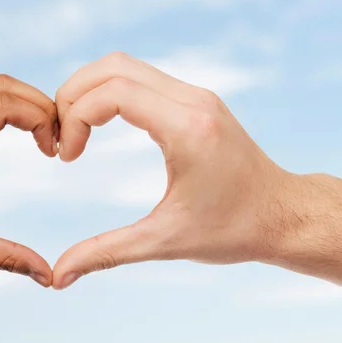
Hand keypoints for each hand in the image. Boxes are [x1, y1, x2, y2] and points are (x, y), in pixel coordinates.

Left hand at [0, 74, 57, 287]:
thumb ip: (6, 258)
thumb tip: (48, 276)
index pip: (3, 105)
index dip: (39, 118)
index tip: (52, 152)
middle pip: (1, 85)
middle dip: (39, 104)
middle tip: (55, 140)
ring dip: (23, 100)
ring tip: (42, 135)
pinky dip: (7, 104)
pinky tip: (18, 133)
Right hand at [52, 53, 292, 289]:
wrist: (283, 215)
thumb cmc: (232, 230)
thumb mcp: (164, 242)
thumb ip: (106, 253)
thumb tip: (58, 277)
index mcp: (187, 129)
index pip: (113, 93)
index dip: (76, 118)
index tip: (67, 157)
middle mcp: (193, 100)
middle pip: (113, 66)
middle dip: (73, 95)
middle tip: (62, 137)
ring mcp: (196, 95)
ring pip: (124, 66)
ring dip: (89, 91)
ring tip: (75, 130)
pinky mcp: (195, 100)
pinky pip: (140, 78)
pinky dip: (109, 92)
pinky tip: (99, 124)